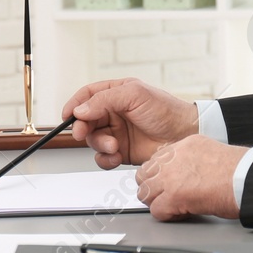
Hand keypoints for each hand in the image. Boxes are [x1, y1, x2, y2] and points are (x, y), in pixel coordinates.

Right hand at [62, 78, 198, 168]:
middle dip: (83, 128)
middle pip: (86, 119)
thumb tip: (80, 109)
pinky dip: (105, 159)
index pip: (88, 96)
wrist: (185, 136)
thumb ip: (104, 100)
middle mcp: (115, 112)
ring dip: (98, 144)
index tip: (67, 116)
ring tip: (114, 146)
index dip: (75, 104)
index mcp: (117, 93)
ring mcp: (118, 132)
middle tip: (83, 134)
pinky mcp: (122, 151)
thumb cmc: (166, 111)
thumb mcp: (135, 95)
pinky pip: (103, 157)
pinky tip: (115, 157)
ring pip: (93, 139)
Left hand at [136, 135, 243, 220]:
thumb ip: (191, 159)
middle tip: (165, 197)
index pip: (156, 160)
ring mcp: (171, 177)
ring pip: (145, 192)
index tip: (165, 184)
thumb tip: (185, 173)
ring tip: (173, 207)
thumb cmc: (238, 171)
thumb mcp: (210, 153)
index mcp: (183, 146)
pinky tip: (181, 214)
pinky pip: (156, 210)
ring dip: (157, 202)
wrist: (246, 179)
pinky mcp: (174, 196)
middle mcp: (173, 158)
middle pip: (144, 174)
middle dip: (152, 188)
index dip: (159, 175)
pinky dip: (166, 215)